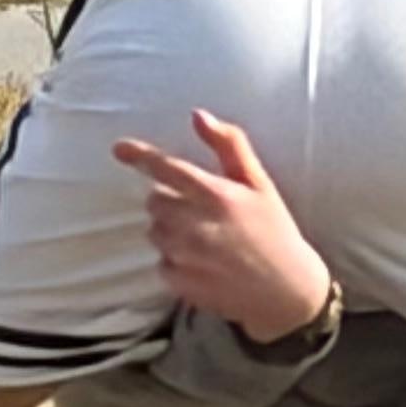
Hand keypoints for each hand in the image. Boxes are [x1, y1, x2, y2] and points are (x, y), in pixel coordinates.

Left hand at [110, 110, 332, 343]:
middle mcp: (196, 225)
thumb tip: (197, 115)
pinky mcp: (179, 282)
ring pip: (155, 232)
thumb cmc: (275, 231)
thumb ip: (229, 145)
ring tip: (203, 239)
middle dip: (169, 201)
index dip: (140, 156)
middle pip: (154, 201)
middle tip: (198, 211)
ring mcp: (185, 256)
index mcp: (216, 195)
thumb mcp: (260, 183)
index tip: (119, 148)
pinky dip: (174, 261)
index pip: (166, 169)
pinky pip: (160, 262)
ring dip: (170, 231)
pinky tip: (201, 262)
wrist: (286, 291)